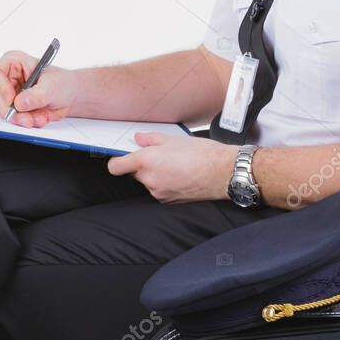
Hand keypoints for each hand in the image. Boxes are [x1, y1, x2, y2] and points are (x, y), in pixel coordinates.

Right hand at [0, 50, 78, 127]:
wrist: (70, 95)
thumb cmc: (61, 82)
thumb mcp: (52, 86)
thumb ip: (36, 95)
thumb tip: (20, 103)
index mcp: (13, 62)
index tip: (11, 100)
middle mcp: (8, 77)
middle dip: (13, 111)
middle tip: (27, 118)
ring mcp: (10, 94)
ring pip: (4, 111)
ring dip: (22, 118)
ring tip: (40, 117)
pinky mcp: (14, 108)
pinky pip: (14, 119)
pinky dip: (28, 121)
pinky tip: (40, 117)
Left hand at [107, 132, 235, 203]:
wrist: (223, 172)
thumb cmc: (202, 153)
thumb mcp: (173, 138)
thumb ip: (150, 139)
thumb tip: (138, 139)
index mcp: (147, 161)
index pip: (116, 166)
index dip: (116, 161)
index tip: (120, 157)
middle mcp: (150, 179)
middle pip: (133, 173)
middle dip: (141, 165)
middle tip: (158, 155)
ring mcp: (159, 192)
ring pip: (147, 182)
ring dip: (154, 174)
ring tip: (174, 165)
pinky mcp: (168, 201)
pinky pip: (159, 190)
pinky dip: (164, 183)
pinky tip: (179, 175)